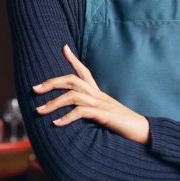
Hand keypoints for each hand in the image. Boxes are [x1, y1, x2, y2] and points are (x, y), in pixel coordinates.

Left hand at [33, 45, 150, 144]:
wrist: (145, 133)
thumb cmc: (123, 126)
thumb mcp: (105, 115)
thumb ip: (91, 111)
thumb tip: (77, 113)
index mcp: (98, 93)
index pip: (84, 71)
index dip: (73, 59)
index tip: (63, 47)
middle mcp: (98, 95)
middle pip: (72, 80)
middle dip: (51, 83)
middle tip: (34, 89)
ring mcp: (101, 104)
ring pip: (73, 95)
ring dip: (53, 103)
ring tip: (39, 111)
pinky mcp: (105, 115)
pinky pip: (82, 112)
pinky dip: (67, 117)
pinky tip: (56, 124)